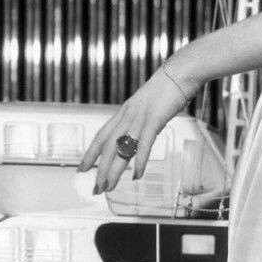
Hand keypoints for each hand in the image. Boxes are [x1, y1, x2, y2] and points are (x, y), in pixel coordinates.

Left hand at [77, 63, 201, 194]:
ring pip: (121, 148)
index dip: (90, 154)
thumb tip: (137, 134)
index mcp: (123, 113)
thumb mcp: (147, 106)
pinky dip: (139, 161)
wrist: (179, 73)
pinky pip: (143, 144)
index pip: (100, 136)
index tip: (82, 168)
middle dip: (100, 169)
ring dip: (114, 171)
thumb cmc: (167, 89)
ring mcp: (139, 118)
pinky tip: (136, 175)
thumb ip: (140, 120)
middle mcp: (127, 116)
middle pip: (108, 147)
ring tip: (109, 187)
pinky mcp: (154, 120)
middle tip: (96, 188)